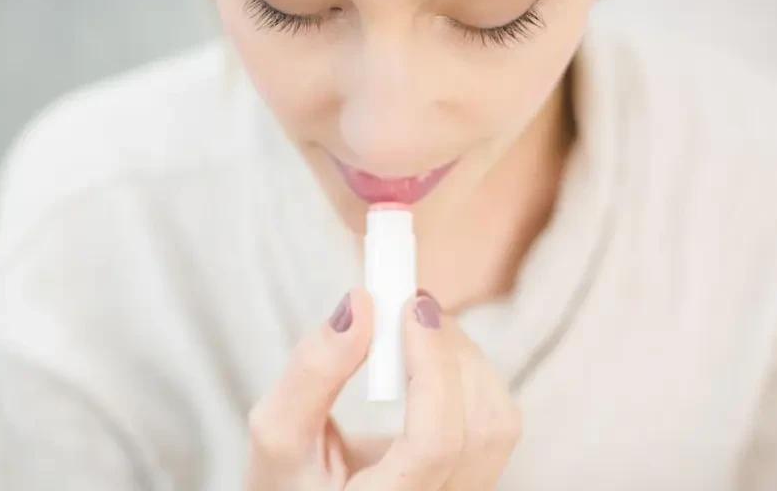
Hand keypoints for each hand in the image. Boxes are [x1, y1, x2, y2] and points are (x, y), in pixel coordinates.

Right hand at [245, 288, 521, 489]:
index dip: (433, 369)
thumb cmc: (292, 480)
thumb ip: (312, 371)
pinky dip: (471, 377)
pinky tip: (429, 362)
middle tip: (408, 304)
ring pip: (499, 422)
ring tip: (414, 331)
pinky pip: (497, 425)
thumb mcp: (278, 434)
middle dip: (449, 352)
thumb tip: (360, 303)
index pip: (434, 445)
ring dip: (463, 359)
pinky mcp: (476, 480)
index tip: (411, 308)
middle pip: (480, 426)